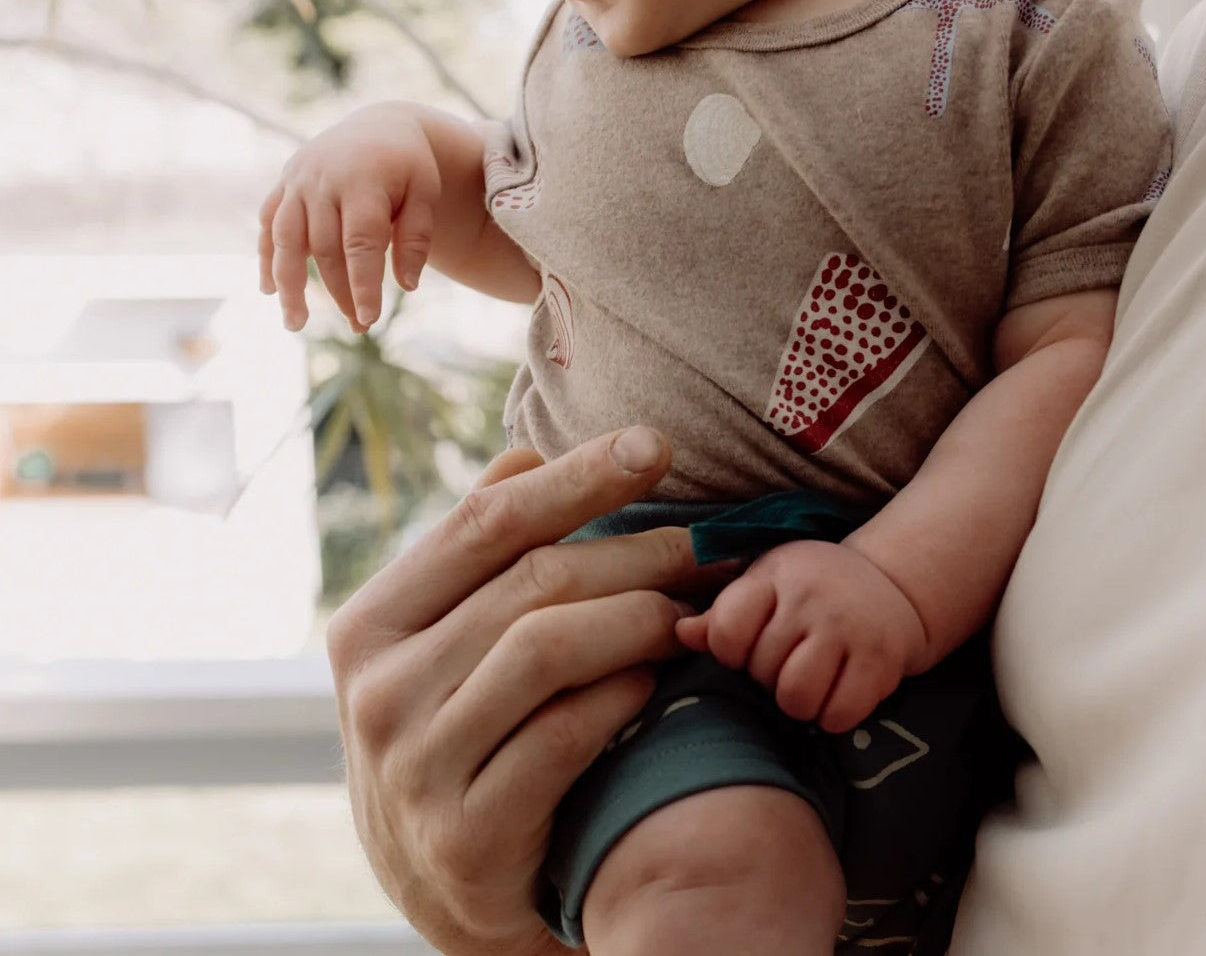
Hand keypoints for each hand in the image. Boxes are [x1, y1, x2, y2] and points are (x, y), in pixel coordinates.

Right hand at [258, 103, 441, 332]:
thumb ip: (417, 237)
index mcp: (363, 181)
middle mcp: (323, 180)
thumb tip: (407, 285)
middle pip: (326, 248)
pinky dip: (266, 256)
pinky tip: (269, 289)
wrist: (380, 125)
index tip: (369, 318)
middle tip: (359, 327)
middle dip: (339, 292)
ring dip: (288, 284)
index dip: (363, 283)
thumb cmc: (408, 167)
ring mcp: (298, 181)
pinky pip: (268, 223)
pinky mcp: (285, 183)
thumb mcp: (426, 194)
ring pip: (285, 239)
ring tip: (296, 323)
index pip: (361, 243)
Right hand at [328, 427, 731, 955]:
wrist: (447, 885)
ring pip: (549, 647)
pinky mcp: (464, 834)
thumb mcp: (442, 643)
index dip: (578, 476)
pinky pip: (566, 734)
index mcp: (370, 622)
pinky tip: (654, 678)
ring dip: (640, 617)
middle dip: (637, 552)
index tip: (657, 446)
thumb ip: (478, 554)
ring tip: (688, 612)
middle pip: (532, 581)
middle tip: (707, 547)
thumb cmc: (462, 729)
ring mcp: (415, 765)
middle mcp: (378, 688)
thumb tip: (525, 453)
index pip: (485, 521)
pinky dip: (624, 694)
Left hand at [675, 540, 927, 734]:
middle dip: (769, 677)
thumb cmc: (812, 589)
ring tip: (808, 682)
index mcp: (774, 574)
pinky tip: (837, 693)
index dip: (731, 651)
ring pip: (796, 698)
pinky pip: (838, 715)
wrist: (891, 584)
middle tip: (789, 662)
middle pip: (761, 671)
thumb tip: (679, 633)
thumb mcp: (766, 585)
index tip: (748, 647)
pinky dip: (834, 716)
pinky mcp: (880, 661)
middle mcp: (811, 597)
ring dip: (799, 703)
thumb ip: (723, 614)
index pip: (727, 630)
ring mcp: (847, 628)